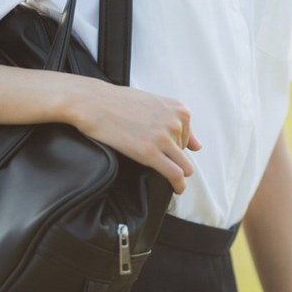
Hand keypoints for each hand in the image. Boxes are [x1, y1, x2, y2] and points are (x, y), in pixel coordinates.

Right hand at [72, 78, 201, 195]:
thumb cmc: (118, 101)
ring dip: (179, 175)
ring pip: (185, 166)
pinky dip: (178, 185)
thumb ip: (176, 123)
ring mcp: (164, 138)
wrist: (93, 102)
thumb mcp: (154, 104)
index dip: (173, 145)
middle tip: (157, 160)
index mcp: (178, 109)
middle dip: (173, 158)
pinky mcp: (150, 153)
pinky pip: (175, 174)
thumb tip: (198, 146)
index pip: (187, 137)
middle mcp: (175, 122)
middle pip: (184, 152)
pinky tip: (177, 189)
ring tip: (172, 181)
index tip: (162, 150)